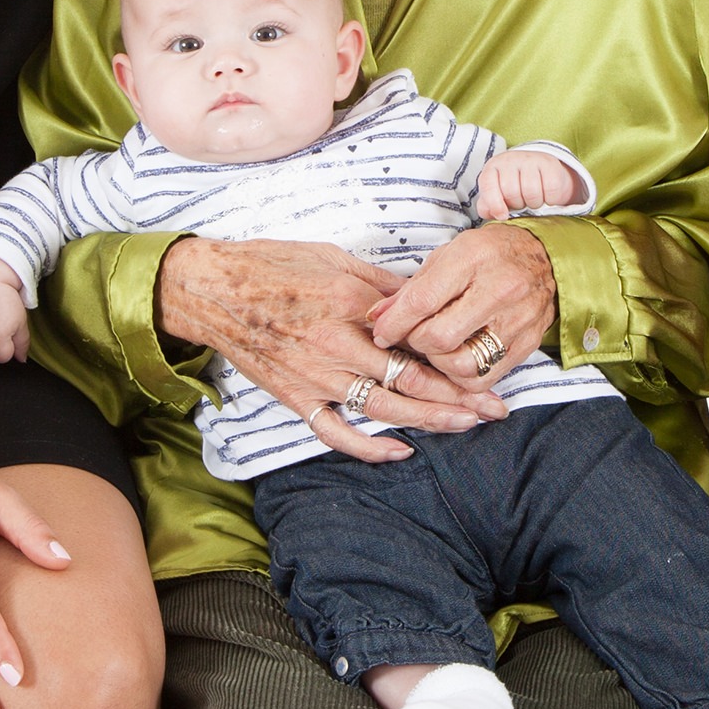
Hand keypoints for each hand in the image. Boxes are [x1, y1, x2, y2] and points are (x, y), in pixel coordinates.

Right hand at [156, 236, 506, 462]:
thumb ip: (381, 284)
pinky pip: (336, 432)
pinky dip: (369, 447)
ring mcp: (315, 377)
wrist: (213, 289)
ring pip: (383, 409)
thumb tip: (425, 297)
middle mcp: (337, 346)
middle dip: (458, 399)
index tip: (490, 369)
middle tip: (495, 410)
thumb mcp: (334, 258)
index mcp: (351, 304)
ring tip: (465, 428)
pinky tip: (400, 451)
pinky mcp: (295, 398)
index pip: (417, 342)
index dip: (457, 361)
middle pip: (410, 381)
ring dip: (428, 422)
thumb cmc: (272, 265)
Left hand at [367, 224, 557, 390]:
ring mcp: (517, 319)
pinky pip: (484, 379)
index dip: (394, 323)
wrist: (546, 257)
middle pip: (440, 338)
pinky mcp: (527, 343)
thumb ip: (412, 288)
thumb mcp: (448, 255)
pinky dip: (462, 377)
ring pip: (462, 365)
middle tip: (412, 336)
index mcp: (473, 257)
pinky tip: (458, 359)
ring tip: (437, 348)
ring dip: (439, 364)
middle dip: (415, 343)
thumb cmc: (491, 253)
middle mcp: (499, 288)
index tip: (382, 333)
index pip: (422, 301)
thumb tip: (377, 317)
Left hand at [475, 148, 583, 220]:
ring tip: (534, 198)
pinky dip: (551, 199)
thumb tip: (491, 213)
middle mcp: (510, 160)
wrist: (541, 168)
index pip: (488, 185)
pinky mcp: (549, 163)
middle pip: (511, 192)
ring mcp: (530, 159)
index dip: (494, 204)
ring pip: (531, 192)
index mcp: (493, 167)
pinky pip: (551, 189)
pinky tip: (548, 195)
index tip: (503, 216)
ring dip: (535, 203)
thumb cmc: (516, 185)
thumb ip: (488, 206)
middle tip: (522, 201)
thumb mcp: (498, 194)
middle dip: (518, 204)